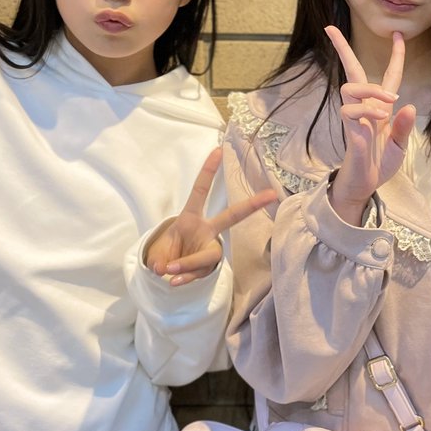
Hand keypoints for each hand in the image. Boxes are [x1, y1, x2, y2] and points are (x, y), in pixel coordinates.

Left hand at [145, 147, 276, 285]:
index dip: (208, 171)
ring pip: (206, 256)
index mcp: (191, 218)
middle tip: (271, 194)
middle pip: (231, 216)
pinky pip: (198, 273)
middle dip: (252, 204)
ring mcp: (210, 248)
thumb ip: (162, 257)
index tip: (218, 149)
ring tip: (168, 270)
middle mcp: (206, 230)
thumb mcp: (159, 250)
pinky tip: (173, 281)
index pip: (200, 191)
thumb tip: (166, 267)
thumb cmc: (166, 252)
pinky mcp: (208, 267)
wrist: (167, 271)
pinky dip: (184, 277)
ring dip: (187, 264)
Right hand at [325, 26, 416, 225]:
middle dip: (342, 48)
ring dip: (371, 89)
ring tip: (388, 102)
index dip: (396, 56)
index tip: (398, 35)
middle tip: (330, 28)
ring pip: (351, 86)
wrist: (366, 185)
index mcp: (381, 107)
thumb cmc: (380, 164)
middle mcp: (366, 107)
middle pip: (352, 70)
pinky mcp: (349, 129)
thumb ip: (403, 127)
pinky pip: (350, 110)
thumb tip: (407, 105)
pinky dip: (366, 110)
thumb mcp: (400, 146)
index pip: (389, 75)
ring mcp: (355, 117)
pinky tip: (378, 120)